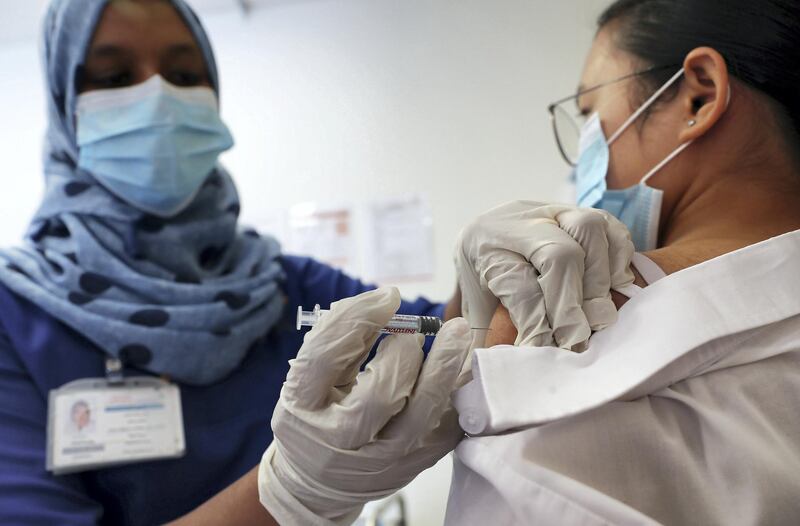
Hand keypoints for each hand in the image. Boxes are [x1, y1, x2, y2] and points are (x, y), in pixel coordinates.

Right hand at [258, 287, 471, 524]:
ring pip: (420, 416)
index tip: (388, 296)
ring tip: (458, 334)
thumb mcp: (309, 382)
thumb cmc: (314, 417)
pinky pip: (443, 428)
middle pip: (381, 394)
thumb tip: (387, 302)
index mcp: (301, 408)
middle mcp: (339, 441)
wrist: (315, 485)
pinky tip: (463, 369)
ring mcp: (379, 461)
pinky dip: (456, 394)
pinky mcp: (411, 468)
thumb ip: (342, 344)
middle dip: (405, 352)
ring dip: (443, 369)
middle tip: (416, 330)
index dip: (358, 319)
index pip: (325, 357)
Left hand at [454, 201, 633, 349]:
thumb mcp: (475, 309)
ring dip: (598, 280)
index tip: (545, 355)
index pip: (519, 287)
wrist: (486, 235)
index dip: (538, 326)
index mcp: (484, 246)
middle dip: (572, 305)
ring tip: (596, 317)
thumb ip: (488, 337)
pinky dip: (617, 260)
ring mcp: (554, 210)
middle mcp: (519, 222)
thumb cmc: (484, 284)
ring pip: (587, 230)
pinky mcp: (583, 210)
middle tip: (576, 343)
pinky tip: (612, 287)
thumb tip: (505, 371)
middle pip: (558, 255)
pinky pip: (612, 228)